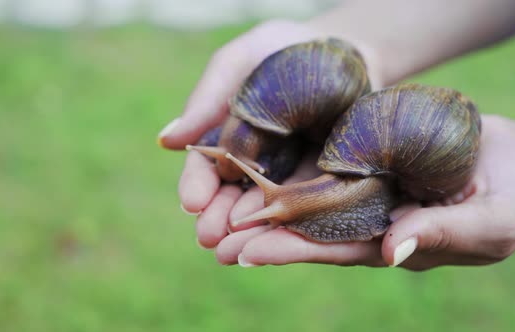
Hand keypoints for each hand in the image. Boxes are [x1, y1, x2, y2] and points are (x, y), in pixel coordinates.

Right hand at [158, 20, 380, 247]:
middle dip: (219, 219)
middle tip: (209, 238)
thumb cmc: (285, 48)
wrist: (348, 50)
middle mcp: (254, 164)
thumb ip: (207, 99)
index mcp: (227, 137)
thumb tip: (166, 141)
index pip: (206, 168)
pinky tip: (281, 239)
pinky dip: (292, 226)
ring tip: (235, 251)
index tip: (192, 202)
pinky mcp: (324, 184)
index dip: (198, 185)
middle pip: (232, 198)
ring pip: (266, 211)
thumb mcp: (241, 61)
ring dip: (249, 233)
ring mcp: (288, 177)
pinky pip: (307, 208)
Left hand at [211, 115, 514, 269]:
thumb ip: (440, 235)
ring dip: (269, 200)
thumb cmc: (514, 198)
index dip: (291, 252)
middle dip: (263, 234)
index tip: (245, 253)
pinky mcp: (373, 157)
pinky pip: (331, 162)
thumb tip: (390, 250)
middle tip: (212, 238)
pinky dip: (298, 165)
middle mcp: (372, 218)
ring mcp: (370, 187)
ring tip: (221, 203)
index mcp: (392, 243)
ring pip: (312, 196)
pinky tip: (263, 160)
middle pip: (310, 228)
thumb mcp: (487, 224)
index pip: (334, 251)